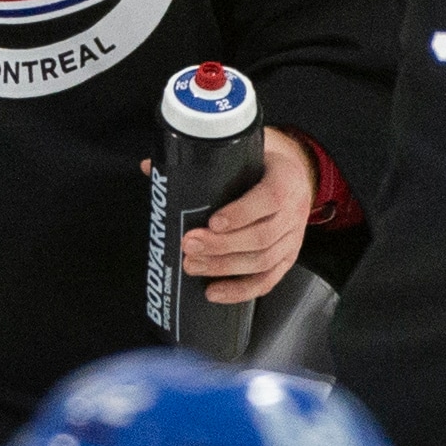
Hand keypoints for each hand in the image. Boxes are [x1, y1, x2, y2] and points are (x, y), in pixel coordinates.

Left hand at [184, 128, 317, 306]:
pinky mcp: (288, 258)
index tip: (212, 222)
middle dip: (222, 245)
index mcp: (284, 179)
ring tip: (193, 266)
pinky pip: (268, 280)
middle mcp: (294, 211)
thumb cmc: (263, 165)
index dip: (241, 213)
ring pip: (263, 261)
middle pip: (262, 236)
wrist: (295, 177)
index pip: (269, 198)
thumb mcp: (242, 152)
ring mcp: (293, 238)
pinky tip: (215, 292)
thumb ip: (200, 157)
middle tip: (189, 245)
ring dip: (225, 267)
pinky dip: (240, 290)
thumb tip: (150, 167)